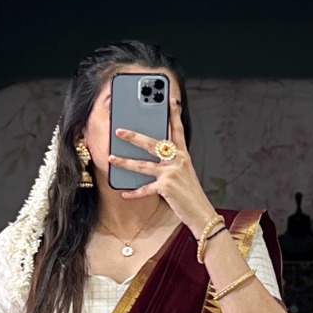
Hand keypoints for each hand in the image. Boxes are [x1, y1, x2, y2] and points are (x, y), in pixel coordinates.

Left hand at [108, 109, 214, 232]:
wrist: (200, 212)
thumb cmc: (190, 194)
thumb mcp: (184, 173)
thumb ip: (172, 162)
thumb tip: (155, 156)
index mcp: (183, 155)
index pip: (177, 130)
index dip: (174, 114)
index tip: (170, 100)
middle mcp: (177, 160)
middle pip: (152, 143)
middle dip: (134, 136)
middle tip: (119, 131)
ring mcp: (171, 172)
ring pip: (143, 165)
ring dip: (125, 162)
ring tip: (112, 158)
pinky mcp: (166, 187)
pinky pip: (145, 189)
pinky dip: (134, 193)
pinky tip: (124, 193)